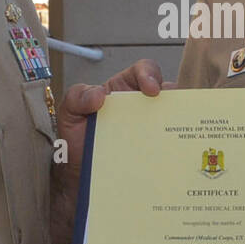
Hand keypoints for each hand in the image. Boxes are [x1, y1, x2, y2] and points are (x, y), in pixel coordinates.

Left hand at [57, 58, 163, 175]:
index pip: (144, 71)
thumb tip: (99, 94)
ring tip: (171, 136)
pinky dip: (171, 148)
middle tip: (168, 114)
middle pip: (167, 94)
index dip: (151, 75)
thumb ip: (77, 97)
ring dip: (175, 125)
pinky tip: (166, 155)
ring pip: (173, 119)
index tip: (151, 89)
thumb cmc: (76, 138)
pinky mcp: (154, 149)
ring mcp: (150, 128)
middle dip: (173, 100)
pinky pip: (169, 145)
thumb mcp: (69, 112)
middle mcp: (141, 106)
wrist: (78, 173)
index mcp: (123, 89)